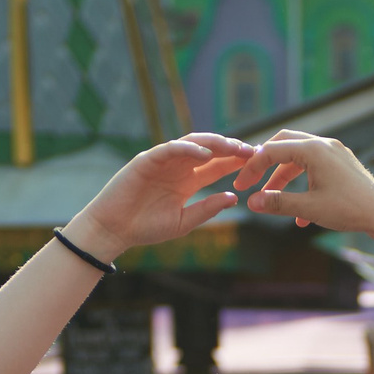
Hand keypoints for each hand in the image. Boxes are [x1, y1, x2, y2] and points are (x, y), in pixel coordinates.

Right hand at [78, 133, 258, 257]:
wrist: (114, 230)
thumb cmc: (146, 227)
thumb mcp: (184, 221)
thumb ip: (207, 209)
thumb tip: (234, 198)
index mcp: (188, 181)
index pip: (217, 166)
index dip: (237, 162)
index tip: (259, 162)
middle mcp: (178, 167)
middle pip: (210, 150)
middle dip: (232, 149)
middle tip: (254, 151)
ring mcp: (163, 160)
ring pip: (193, 143)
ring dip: (215, 143)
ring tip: (234, 148)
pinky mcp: (147, 160)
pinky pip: (170, 149)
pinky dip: (188, 149)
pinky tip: (205, 154)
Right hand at [233, 131, 373, 237]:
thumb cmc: (349, 209)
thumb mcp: (309, 208)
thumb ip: (278, 203)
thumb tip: (251, 203)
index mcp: (313, 150)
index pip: (271, 151)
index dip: (252, 168)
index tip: (241, 186)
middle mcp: (323, 144)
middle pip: (283, 144)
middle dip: (265, 164)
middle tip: (250, 181)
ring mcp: (334, 152)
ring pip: (298, 158)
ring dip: (283, 178)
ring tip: (271, 199)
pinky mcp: (342, 164)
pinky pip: (314, 167)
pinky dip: (302, 183)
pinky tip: (300, 215)